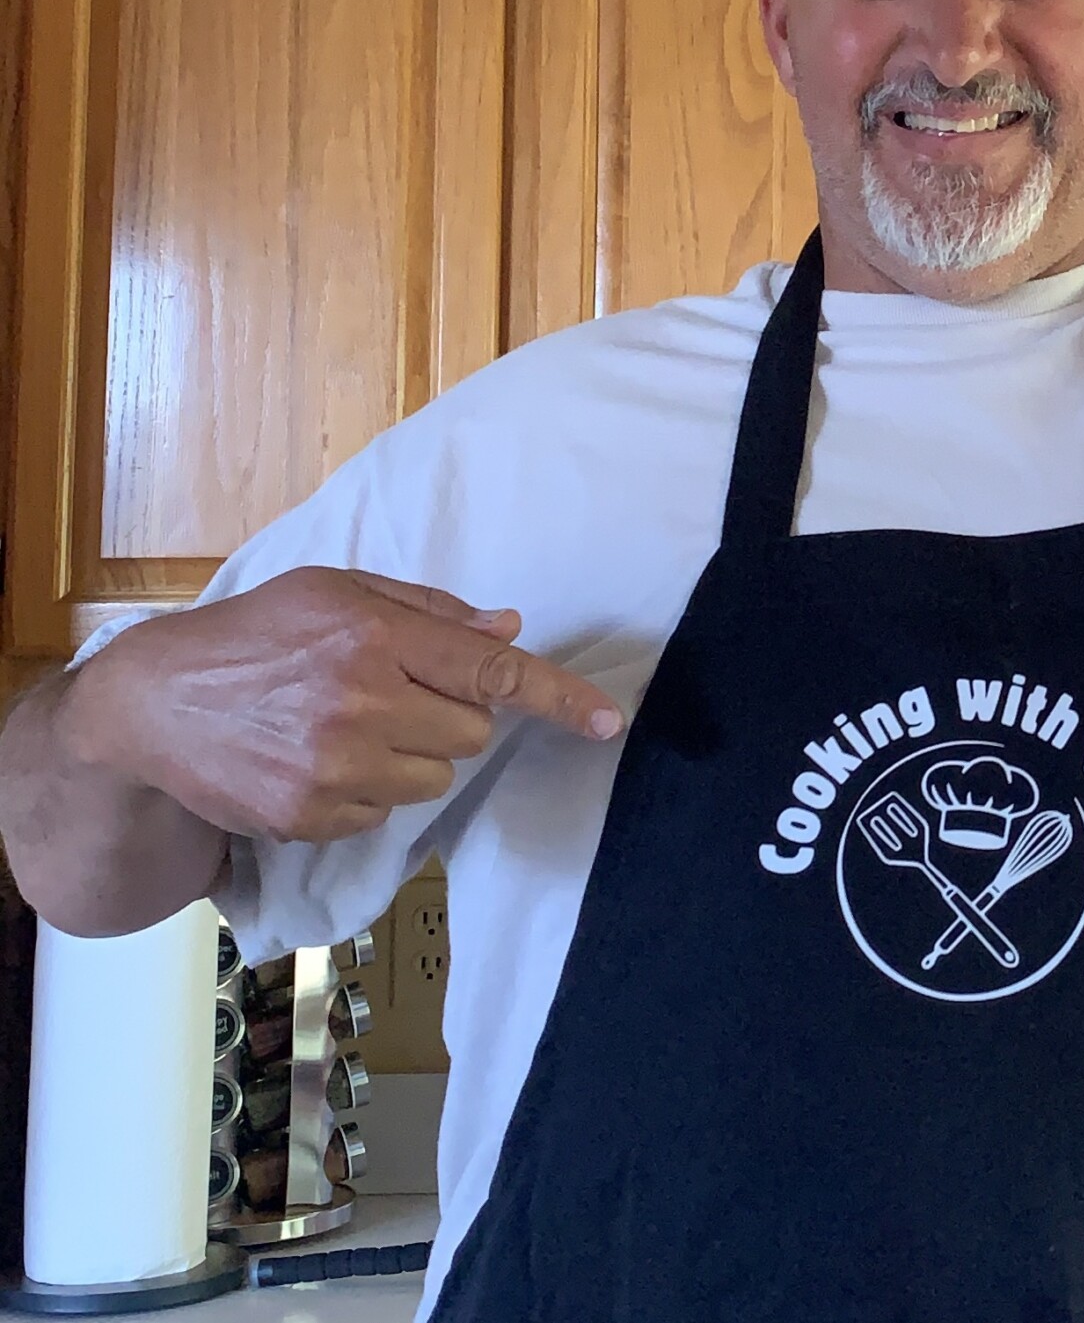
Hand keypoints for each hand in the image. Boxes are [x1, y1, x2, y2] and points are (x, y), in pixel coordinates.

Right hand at [55, 567, 625, 843]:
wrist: (151, 706)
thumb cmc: (253, 636)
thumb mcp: (335, 592)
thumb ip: (429, 610)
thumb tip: (509, 628)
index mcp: (374, 636)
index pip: (492, 673)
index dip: (558, 697)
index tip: (607, 721)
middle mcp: (362, 701)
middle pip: (474, 732)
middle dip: (449, 716)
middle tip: (390, 696)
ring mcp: (336, 766)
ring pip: (437, 776)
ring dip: (412, 756)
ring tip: (345, 727)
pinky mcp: (312, 816)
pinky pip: (388, 812)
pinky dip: (367, 791)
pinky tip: (317, 760)